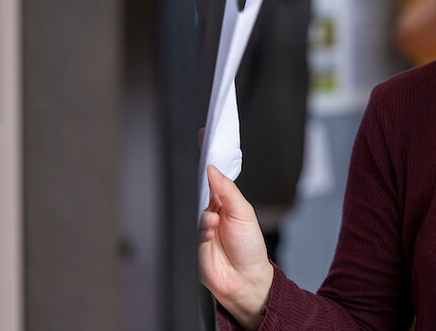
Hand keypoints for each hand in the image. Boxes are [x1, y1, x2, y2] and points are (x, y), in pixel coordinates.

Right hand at [199, 164, 274, 330]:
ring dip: (201, 216)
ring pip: (189, 212)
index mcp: (222, 202)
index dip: (205, 170)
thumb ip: (228, 190)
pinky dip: (198, 230)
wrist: (245, 279)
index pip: (209, 181)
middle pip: (194, 194)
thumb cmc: (249, 247)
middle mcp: (208, 213)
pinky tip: (208, 235)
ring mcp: (198, 228)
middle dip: (199, 195)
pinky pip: (186, 231)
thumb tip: (213, 170)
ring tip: (213, 222)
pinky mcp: (189, 243)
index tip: (202, 156)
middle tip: (209, 200)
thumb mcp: (244, 212)